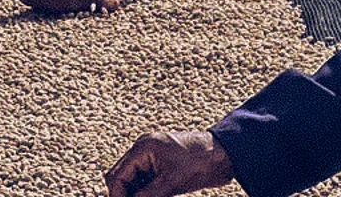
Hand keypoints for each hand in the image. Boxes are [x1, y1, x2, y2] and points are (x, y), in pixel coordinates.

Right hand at [106, 130, 233, 196]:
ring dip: (134, 194)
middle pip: (122, 177)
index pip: (118, 175)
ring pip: (133, 182)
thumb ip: (147, 196)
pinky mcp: (160, 166)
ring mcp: (152, 157)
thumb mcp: (171, 183)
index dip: (117, 196)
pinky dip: (144, 194)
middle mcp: (143, 150)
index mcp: (143, 148)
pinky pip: (144, 183)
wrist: (222, 155)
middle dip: (123, 195)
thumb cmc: (199, 162)